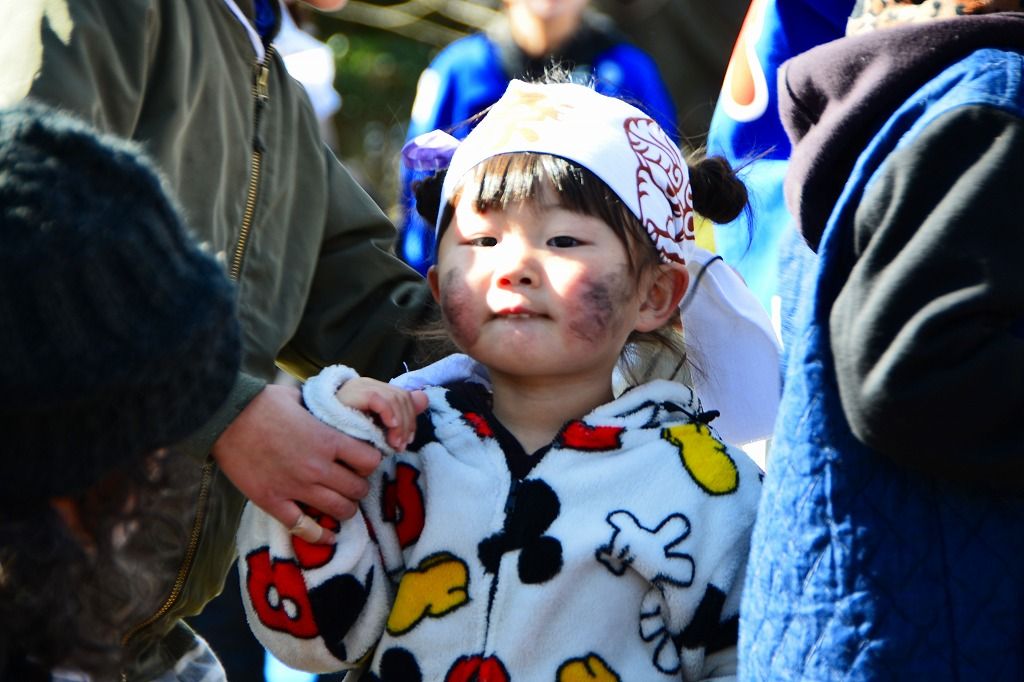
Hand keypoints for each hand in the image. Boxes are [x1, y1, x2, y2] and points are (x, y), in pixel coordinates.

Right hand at [212, 384, 382, 543]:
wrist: (224, 418)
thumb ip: (319, 409)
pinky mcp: (273, 502)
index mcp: (327, 440)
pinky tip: (328, 536)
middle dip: (359, 487)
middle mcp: (318, 468)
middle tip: (351, 482)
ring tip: (341, 503)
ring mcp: (296, 488)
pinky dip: (320, 536)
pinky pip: (305, 528)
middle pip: (358, 489)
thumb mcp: (300, 398)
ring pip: (340, 510)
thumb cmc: (261, 403)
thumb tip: (330, 408)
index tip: (363, 460)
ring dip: (345, 508)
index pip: (370, 460)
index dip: (370, 461)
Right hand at [335, 377, 427, 450]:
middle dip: (406, 424)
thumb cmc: (336, 437)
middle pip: (401, 396)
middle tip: (400, 447)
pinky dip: (388, 413)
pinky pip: (377, 398)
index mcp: (370, 389)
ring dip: (399, 425)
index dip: (410, 419)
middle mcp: (364, 384)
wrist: (306, 438)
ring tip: (393, 446)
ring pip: (393, 398)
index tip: (405, 442)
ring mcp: (355, 387)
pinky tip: (389, 430)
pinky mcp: (347, 395)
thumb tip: (424, 398)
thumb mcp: (371, 428)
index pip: (402, 396)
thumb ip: (398, 413)